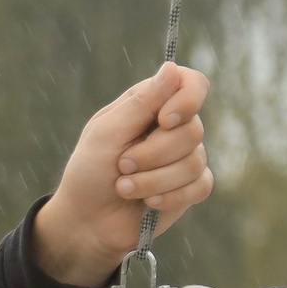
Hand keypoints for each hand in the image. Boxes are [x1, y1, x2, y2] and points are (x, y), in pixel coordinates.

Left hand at [30, 61, 213, 287]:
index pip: (192, 84)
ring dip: (152, 179)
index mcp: (152, 104)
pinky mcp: (190, 188)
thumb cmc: (89, 171)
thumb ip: (141, 102)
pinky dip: (171, 196)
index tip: (164, 120)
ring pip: (194, 162)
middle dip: (152, 154)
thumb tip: (172, 67)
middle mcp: (173, 127)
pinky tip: (149, 202)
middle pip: (192, 130)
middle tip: (121, 165)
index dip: (187, 100)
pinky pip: (199, 186)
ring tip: (124, 187)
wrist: (86, 220)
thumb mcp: (106, 133)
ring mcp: (184, 157)